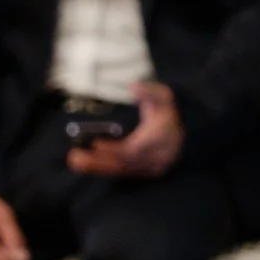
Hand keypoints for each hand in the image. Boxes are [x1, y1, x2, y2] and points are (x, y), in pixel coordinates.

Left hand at [67, 81, 184, 177]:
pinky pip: (122, 172)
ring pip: (121, 171)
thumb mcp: (163, 96)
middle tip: (75, 158)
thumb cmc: (168, 113)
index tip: (95, 143)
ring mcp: (151, 167)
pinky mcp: (143, 172)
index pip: (135, 149)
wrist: (184, 134)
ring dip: (97, 168)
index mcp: (161, 138)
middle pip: (124, 163)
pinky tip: (88, 163)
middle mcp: (156, 157)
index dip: (114, 149)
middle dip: (98, 162)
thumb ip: (150, 91)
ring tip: (76, 161)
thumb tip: (133, 87)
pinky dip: (104, 168)